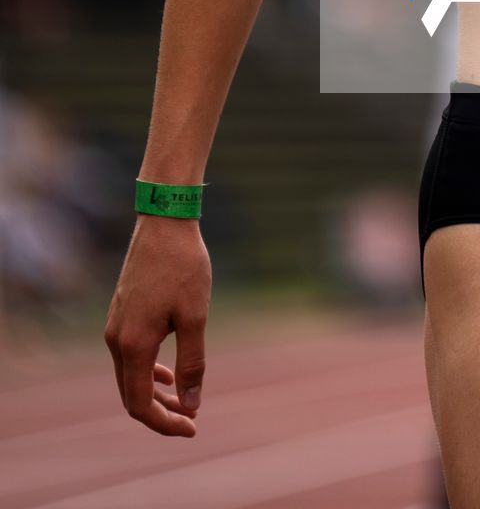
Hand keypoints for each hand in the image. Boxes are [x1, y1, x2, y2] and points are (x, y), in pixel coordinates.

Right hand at [104, 217, 210, 434]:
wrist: (164, 221)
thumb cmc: (184, 266)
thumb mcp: (195, 316)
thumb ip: (192, 364)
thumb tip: (191, 405)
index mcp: (133, 344)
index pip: (141, 404)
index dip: (165, 423)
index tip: (193, 426)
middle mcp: (116, 340)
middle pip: (131, 395)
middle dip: (161, 412)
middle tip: (192, 418)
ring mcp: (114, 326)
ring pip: (129, 376)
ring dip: (155, 392)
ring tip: (184, 399)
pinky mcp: (120, 314)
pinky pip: (129, 356)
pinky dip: (148, 371)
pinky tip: (168, 371)